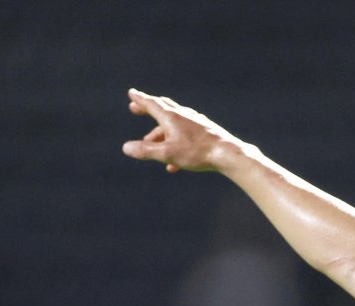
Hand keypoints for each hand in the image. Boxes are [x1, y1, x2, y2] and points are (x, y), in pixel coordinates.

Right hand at [121, 89, 244, 173]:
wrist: (227, 154)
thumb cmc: (197, 153)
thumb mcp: (167, 153)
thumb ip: (146, 151)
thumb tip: (126, 147)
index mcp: (171, 118)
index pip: (152, 104)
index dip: (140, 99)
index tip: (132, 93)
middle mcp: (183, 116)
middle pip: (162, 108)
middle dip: (147, 108)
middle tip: (136, 107)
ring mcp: (195, 123)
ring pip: (173, 124)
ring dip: (159, 131)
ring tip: (150, 141)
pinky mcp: (204, 132)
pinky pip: (185, 136)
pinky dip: (175, 144)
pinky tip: (174, 164)